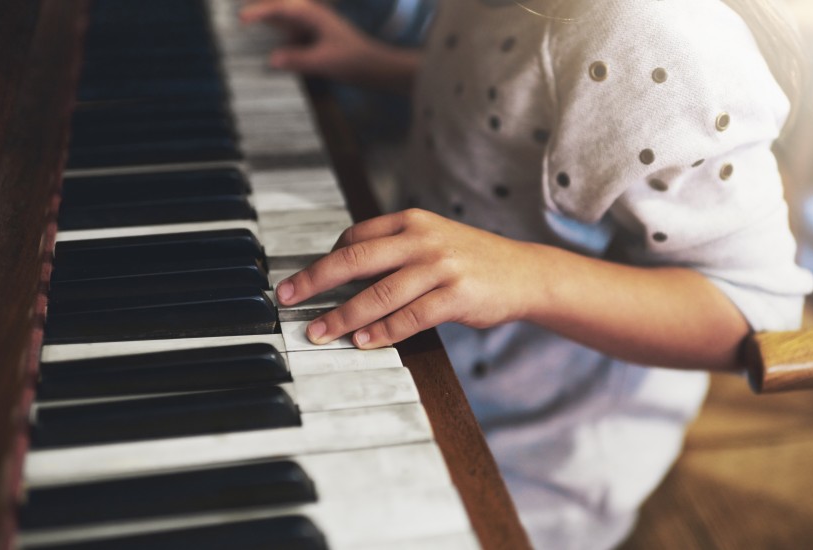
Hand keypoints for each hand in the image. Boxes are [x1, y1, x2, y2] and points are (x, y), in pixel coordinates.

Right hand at [240, 0, 378, 82]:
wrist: (375, 67)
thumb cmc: (353, 61)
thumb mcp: (324, 62)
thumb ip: (298, 59)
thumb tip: (271, 59)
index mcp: (313, 16)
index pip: (281, 9)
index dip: (260, 12)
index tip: (242, 18)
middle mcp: (311, 17)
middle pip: (281, 9)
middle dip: (262, 10)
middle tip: (240, 18)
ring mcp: (313, 27)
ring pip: (285, 20)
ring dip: (269, 20)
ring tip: (247, 25)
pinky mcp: (315, 39)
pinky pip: (292, 33)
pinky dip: (280, 36)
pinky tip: (272, 44)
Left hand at [275, 209, 542, 348]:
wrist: (525, 273)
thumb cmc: (473, 261)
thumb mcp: (433, 241)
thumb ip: (394, 250)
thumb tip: (343, 271)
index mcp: (412, 221)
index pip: (355, 236)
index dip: (324, 260)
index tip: (302, 281)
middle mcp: (422, 238)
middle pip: (356, 258)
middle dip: (315, 280)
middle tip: (287, 298)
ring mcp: (440, 266)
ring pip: (379, 292)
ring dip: (343, 315)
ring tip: (320, 332)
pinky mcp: (456, 295)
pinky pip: (410, 316)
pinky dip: (383, 331)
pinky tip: (364, 342)